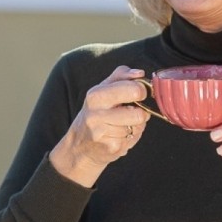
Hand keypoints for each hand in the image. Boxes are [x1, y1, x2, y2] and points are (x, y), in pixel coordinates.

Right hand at [49, 66, 150, 187]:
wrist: (79, 145)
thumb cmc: (95, 113)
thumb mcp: (102, 90)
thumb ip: (121, 76)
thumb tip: (140, 73)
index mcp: (96, 95)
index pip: (133, 90)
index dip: (143, 91)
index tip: (140, 93)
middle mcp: (96, 114)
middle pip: (139, 114)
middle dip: (142, 113)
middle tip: (134, 111)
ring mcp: (102, 133)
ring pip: (138, 127)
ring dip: (136, 126)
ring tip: (123, 124)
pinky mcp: (110, 148)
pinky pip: (133, 139)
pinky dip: (130, 137)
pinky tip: (119, 135)